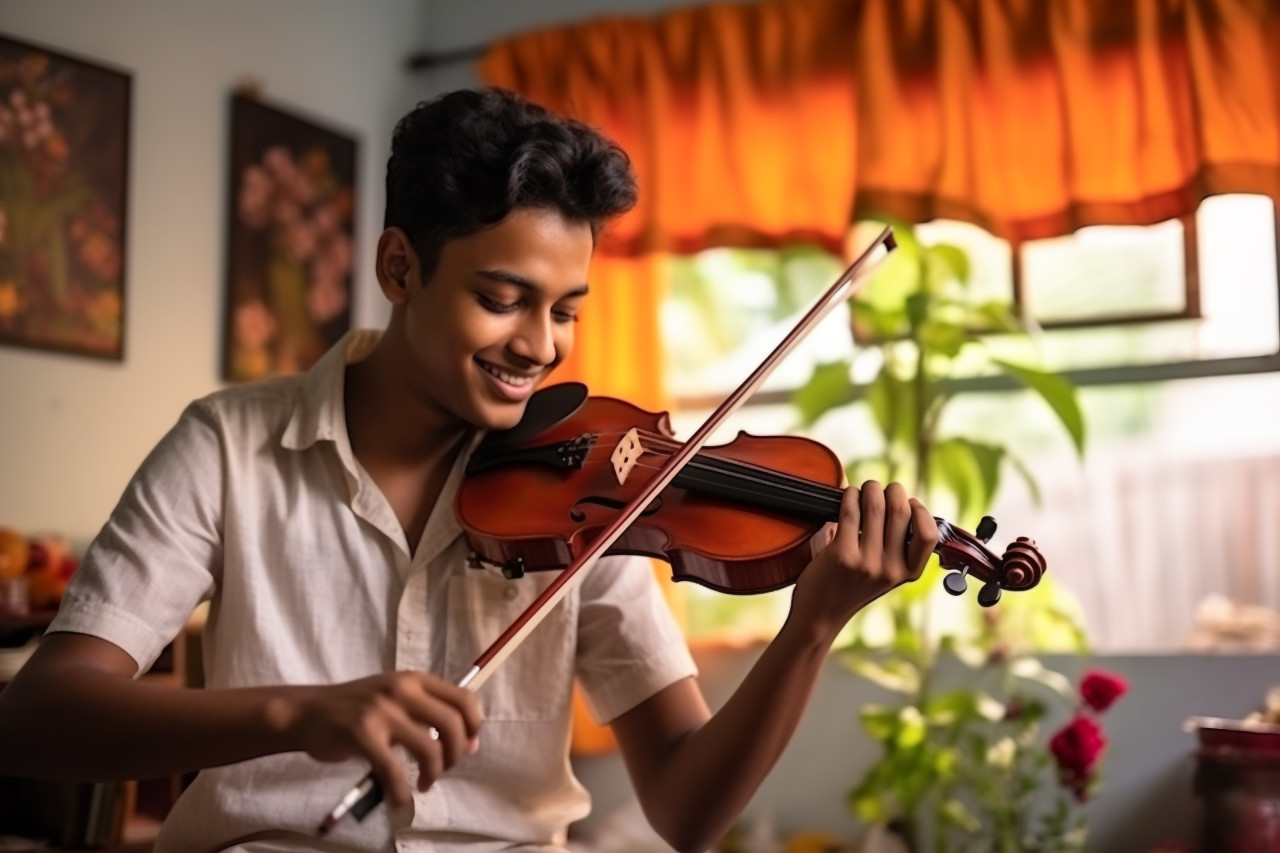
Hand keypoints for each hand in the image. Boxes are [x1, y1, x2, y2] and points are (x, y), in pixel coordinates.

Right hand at [275, 671, 482, 807]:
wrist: (307, 712)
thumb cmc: (356, 708)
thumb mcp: (395, 697)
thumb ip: (428, 713)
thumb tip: (469, 742)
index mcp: (415, 679)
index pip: (464, 698)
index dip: (474, 726)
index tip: (469, 746)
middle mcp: (402, 690)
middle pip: (453, 724)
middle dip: (456, 754)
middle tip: (444, 769)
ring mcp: (381, 711)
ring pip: (429, 748)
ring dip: (433, 773)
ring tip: (424, 783)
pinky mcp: (362, 735)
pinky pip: (394, 770)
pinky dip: (402, 791)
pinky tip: (400, 798)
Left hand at [789, 480, 938, 642]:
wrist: (819, 615)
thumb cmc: (851, 586)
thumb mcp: (885, 573)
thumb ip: (896, 547)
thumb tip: (903, 503)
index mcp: (907, 573)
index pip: (929, 535)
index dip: (921, 511)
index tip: (909, 503)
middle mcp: (891, 570)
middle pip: (901, 512)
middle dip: (892, 490)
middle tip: (882, 488)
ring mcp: (867, 563)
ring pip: (875, 507)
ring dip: (870, 488)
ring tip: (865, 489)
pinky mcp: (843, 555)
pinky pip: (850, 512)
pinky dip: (850, 496)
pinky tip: (848, 495)